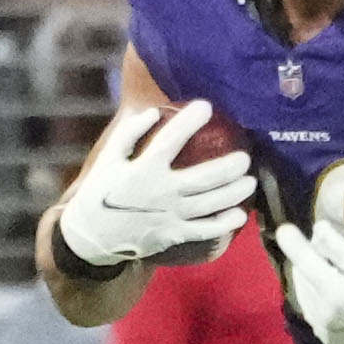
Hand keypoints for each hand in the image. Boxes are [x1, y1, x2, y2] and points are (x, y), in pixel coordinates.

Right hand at [57, 103, 252, 265]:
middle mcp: (160, 193)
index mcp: (142, 170)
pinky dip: (224, 224)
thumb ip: (129, 133)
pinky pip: (205, 231)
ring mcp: (170, 216)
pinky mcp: (174, 234)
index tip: (207, 106)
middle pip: (203, 179)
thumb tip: (154, 112)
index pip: (169, 140)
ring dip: (233, 193)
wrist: (92, 236)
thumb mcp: (108, 158)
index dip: (189, 121)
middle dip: (228, 167)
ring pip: (210, 204)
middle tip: (245, 158)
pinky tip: (240, 215)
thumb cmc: (102, 191)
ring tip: (250, 181)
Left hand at [275, 221, 343, 343]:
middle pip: (301, 277)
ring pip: (303, 293)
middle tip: (329, 255)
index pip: (303, 261)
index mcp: (334, 292)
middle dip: (309, 262)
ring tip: (332, 275)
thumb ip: (338, 247)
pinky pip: (311, 310)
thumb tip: (316, 230)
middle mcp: (322, 313)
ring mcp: (321, 328)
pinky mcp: (325, 338)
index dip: (292, 243)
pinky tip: (334, 295)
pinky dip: (316, 298)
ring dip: (311, 280)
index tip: (285, 229)